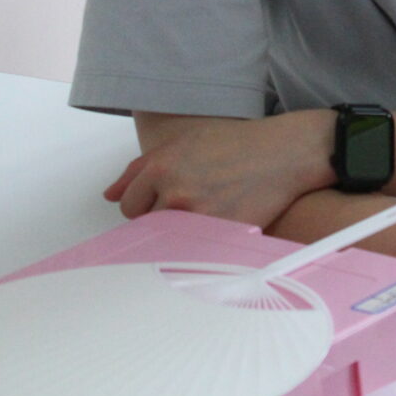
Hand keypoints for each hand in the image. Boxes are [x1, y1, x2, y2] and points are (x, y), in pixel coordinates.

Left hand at [104, 111, 333, 224]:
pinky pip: (196, 251)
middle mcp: (175, 193)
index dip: (148, 202)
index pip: (128, 206)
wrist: (285, 153)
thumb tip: (109, 196)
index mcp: (161, 168)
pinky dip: (205, 242)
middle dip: (164, 217)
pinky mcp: (220, 234)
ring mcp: (198, 216)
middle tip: (196, 200)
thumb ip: (139, 169)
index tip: (172, 195)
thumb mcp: (184, 144)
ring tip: (210, 209)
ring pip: (170, 241)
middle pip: (146, 226)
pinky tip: (223, 219)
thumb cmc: (235, 145)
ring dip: (183, 232)